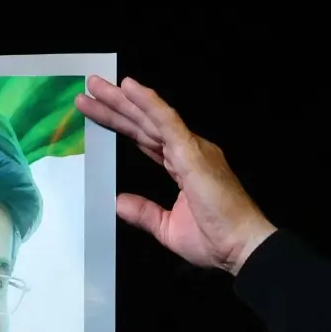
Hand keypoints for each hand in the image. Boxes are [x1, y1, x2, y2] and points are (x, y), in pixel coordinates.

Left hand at [75, 76, 275, 275]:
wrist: (241, 247)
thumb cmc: (215, 240)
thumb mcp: (168, 228)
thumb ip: (144, 212)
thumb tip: (119, 202)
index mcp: (183, 166)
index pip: (145, 139)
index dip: (122, 124)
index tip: (97, 112)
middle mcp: (187, 151)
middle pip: (143, 124)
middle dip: (116, 106)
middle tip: (89, 89)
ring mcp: (191, 148)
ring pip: (150, 117)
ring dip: (122, 100)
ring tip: (95, 84)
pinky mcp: (192, 152)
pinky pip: (167, 121)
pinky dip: (148, 103)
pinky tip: (129, 88)